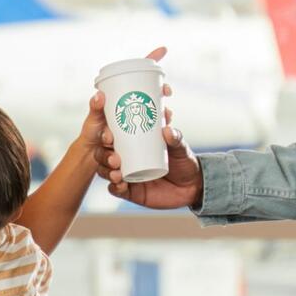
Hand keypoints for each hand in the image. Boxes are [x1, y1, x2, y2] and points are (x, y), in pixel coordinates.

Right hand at [92, 43, 201, 209]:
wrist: (193, 189)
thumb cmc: (186, 160)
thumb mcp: (182, 145)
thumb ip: (178, 137)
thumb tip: (167, 127)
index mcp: (133, 137)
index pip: (112, 125)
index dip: (103, 116)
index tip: (101, 105)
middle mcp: (125, 153)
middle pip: (105, 146)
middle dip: (103, 144)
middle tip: (111, 142)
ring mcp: (124, 171)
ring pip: (106, 167)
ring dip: (107, 166)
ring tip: (117, 167)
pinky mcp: (128, 190)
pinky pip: (115, 188)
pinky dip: (115, 186)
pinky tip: (119, 184)